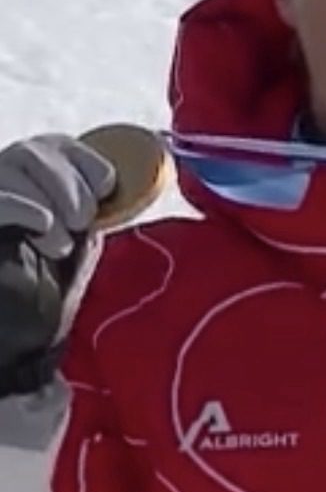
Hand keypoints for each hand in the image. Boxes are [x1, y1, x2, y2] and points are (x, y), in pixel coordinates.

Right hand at [0, 135, 114, 393]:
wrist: (20, 346)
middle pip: (33, 150)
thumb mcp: (85, 242)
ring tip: (61, 240)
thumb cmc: (53, 292)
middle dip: (70, 180)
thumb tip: (145, 168)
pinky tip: (43, 224)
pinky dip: (20, 205)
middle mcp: (6, 185)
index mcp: (36, 183)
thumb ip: (99, 207)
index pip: (56, 145)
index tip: (107, 188)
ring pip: (11, 162)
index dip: (86, 160)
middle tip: (85, 220)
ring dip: (49, 196)